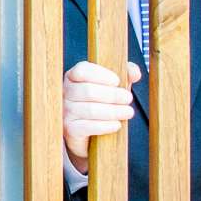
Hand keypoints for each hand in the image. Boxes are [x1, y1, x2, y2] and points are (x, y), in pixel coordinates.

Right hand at [62, 59, 138, 174]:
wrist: (86, 129)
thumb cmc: (100, 102)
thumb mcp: (112, 86)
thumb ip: (125, 75)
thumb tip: (134, 72)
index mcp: (74, 77)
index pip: (82, 70)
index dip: (100, 74)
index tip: (117, 81)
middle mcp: (66, 92)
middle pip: (88, 91)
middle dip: (113, 95)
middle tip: (128, 98)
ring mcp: (66, 110)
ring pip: (90, 110)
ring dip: (114, 111)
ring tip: (128, 112)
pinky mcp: (70, 128)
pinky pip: (88, 127)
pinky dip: (106, 126)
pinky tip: (117, 124)